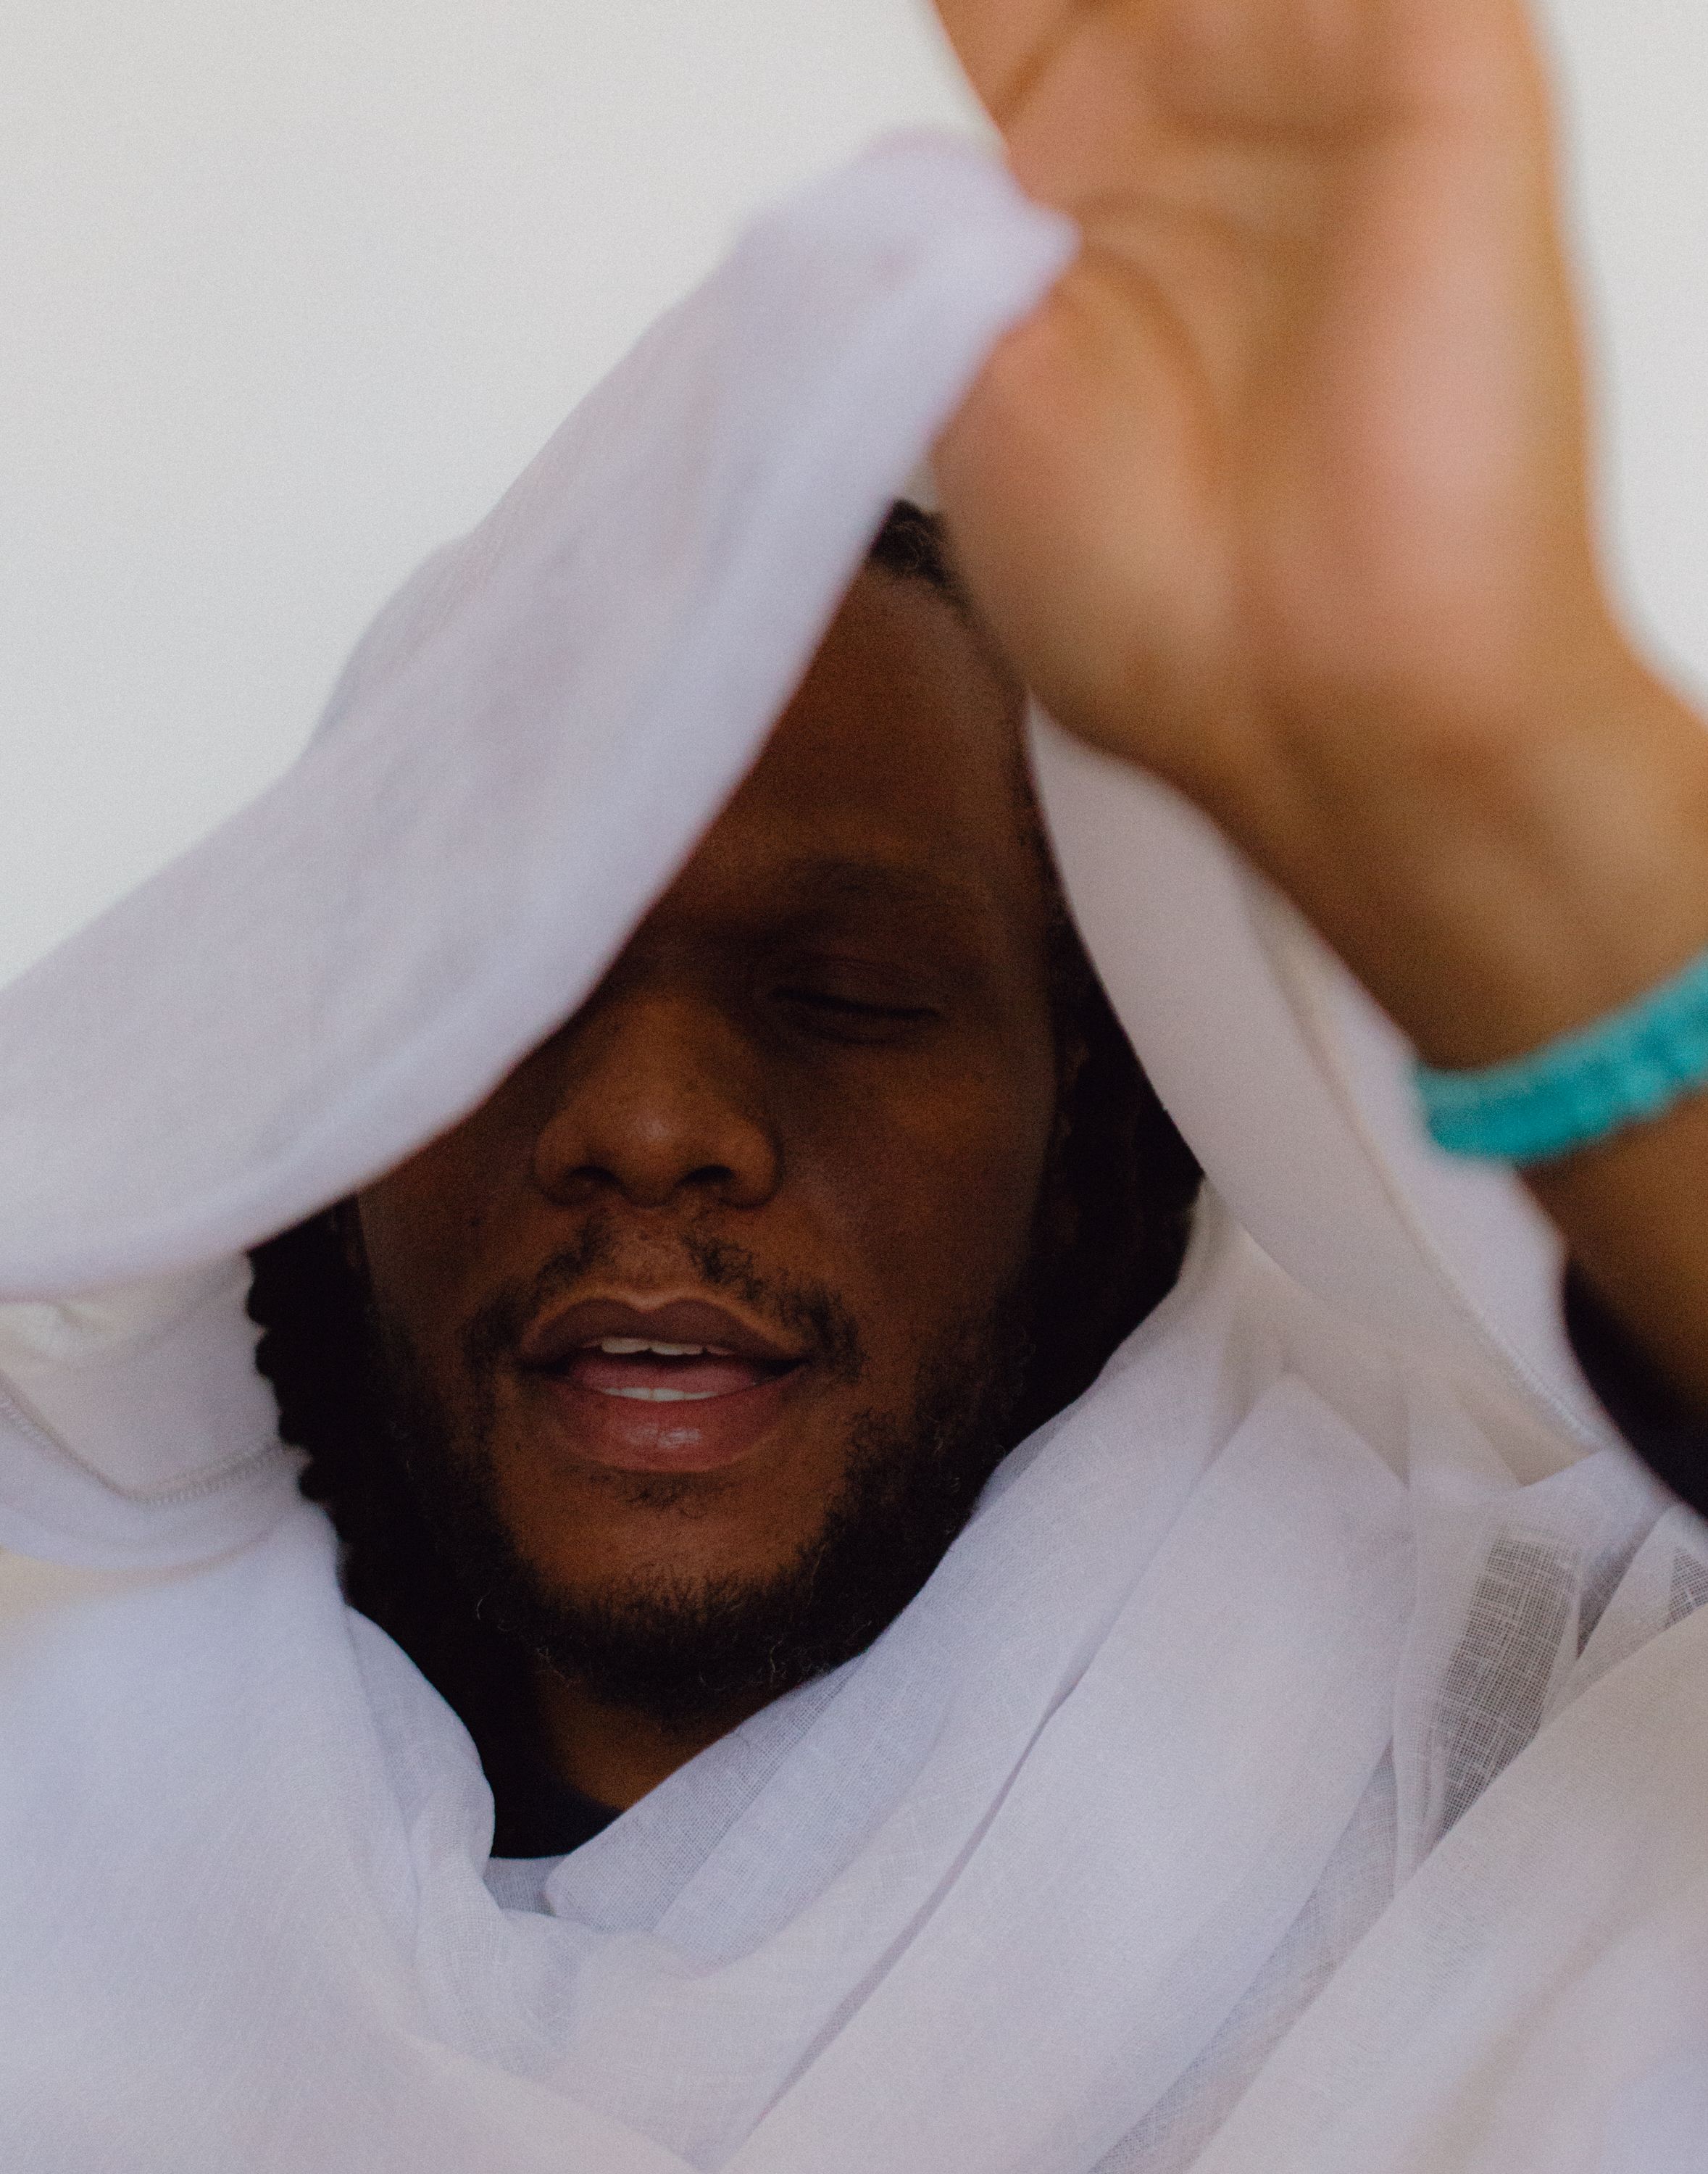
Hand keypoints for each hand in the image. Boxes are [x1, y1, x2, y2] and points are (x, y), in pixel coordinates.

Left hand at [933, 0, 1707, 1068]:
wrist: (1322, 696)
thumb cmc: (1161, 612)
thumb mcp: (961, 414)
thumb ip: (917, 255)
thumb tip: (889, 170)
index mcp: (1082, 224)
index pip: (1017, 13)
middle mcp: (1203, 149)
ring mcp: (1323, 103)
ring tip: (1092, 4)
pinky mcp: (1444, 82)